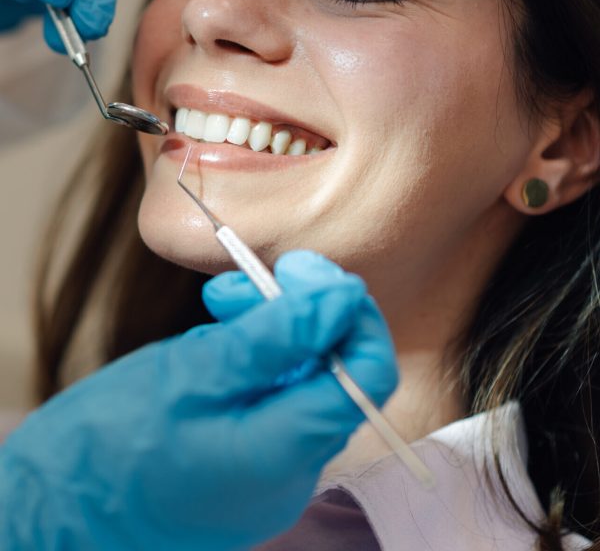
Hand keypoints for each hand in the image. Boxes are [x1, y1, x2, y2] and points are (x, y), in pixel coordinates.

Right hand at [0, 251, 398, 550]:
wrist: (55, 508)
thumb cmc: (108, 445)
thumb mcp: (192, 374)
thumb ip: (275, 337)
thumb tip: (343, 298)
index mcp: (285, 455)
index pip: (366, 375)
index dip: (350, 315)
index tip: (308, 271)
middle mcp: (292, 468)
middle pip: (334, 370)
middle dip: (302, 312)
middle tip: (256, 276)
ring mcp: (270, 467)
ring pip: (300, 376)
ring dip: (273, 327)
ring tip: (222, 300)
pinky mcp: (246, 457)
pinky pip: (271, 394)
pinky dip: (254, 354)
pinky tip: (220, 332)